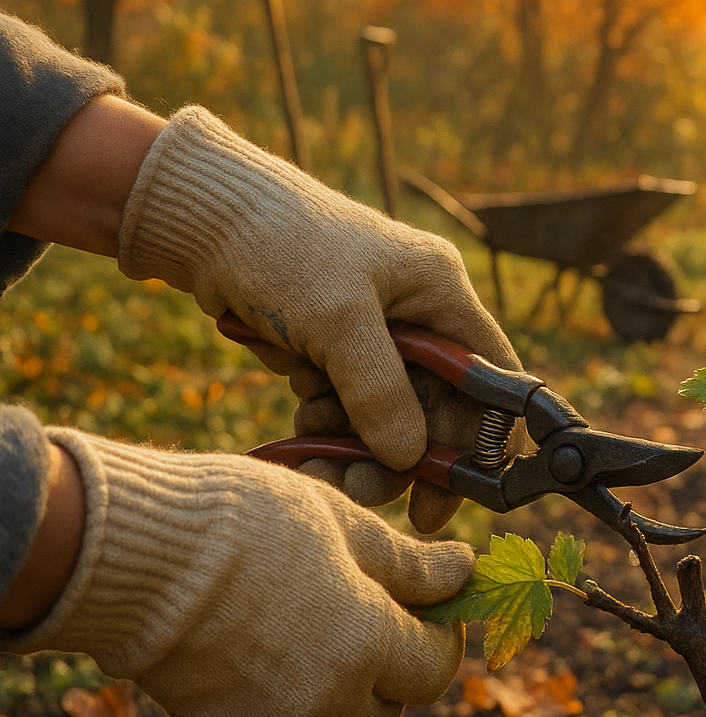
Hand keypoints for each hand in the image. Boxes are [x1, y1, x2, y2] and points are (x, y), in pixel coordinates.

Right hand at [0, 428, 473, 716]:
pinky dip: (288, 688)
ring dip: (341, 683)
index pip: (435, 669)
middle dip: (394, 666)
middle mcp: (326, 696)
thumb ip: (409, 562)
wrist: (135, 553)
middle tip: (378, 608)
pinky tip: (266, 633)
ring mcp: (272, 715)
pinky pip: (278, 716)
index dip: (444, 636)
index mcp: (368, 644)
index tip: (434, 603)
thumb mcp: (345, 525)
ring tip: (317, 616)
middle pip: (387, 706)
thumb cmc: (250, 521)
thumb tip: (464, 569)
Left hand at [116, 105, 527, 528]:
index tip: (460, 490)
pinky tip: (299, 451)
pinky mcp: (333, 353)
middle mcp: (418, 317)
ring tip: (318, 475)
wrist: (203, 222)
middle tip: (369, 494)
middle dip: (404, 456)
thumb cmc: (282, 248)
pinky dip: (325, 437)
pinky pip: (345, 412)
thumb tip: (411, 459)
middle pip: (435, 409)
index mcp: (442, 295)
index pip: (491, 376)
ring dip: (357, 453)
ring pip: (386, 418)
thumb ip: (381, 391)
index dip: (485, 436)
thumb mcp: (337, 319)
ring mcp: (374, 338)